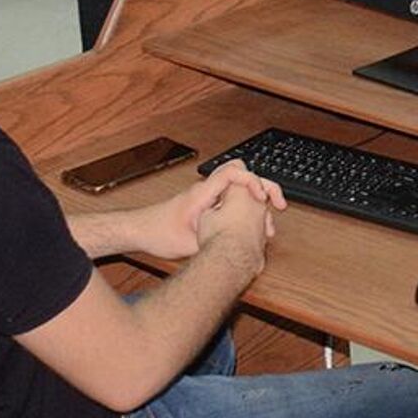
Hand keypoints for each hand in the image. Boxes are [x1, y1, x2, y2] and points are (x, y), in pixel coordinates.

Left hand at [140, 162, 283, 259]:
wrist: (139, 230)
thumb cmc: (157, 233)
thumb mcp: (187, 243)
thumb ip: (213, 240)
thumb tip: (237, 245)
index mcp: (203, 193)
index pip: (234, 172)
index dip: (253, 181)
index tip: (261, 199)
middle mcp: (207, 190)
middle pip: (244, 173)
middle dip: (264, 186)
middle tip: (278, 204)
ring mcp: (208, 195)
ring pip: (240, 186)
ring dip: (257, 197)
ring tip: (267, 219)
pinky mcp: (208, 203)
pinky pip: (233, 196)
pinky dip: (247, 205)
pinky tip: (250, 223)